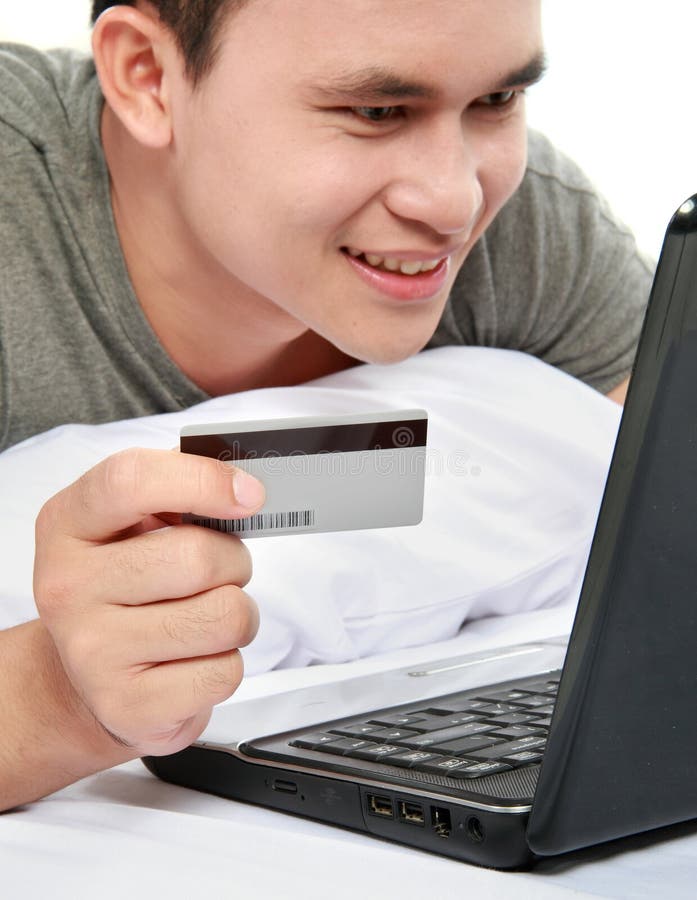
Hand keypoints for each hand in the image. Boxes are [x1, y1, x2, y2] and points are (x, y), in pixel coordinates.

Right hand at [33, 447, 264, 756]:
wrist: (85, 678)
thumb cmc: (125, 588)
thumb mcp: (129, 525)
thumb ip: (176, 492)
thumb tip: (240, 484)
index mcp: (67, 525)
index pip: (131, 481)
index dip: (202, 480)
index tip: (249, 494)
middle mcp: (69, 588)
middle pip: (197, 557)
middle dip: (232, 562)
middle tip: (219, 572)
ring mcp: (94, 653)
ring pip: (225, 616)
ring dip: (238, 614)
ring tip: (206, 616)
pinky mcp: (130, 706)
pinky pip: (225, 672)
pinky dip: (227, 663)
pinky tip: (193, 658)